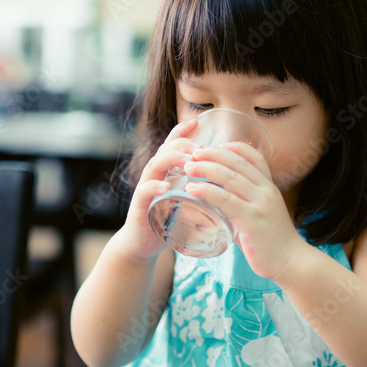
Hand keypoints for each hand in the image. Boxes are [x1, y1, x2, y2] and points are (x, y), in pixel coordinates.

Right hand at [118, 119, 199, 260]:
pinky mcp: (140, 205)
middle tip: (201, 149)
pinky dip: (154, 186)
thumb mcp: (185, 199)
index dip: (182, 131)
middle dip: (183, 144)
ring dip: (173, 160)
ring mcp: (146, 188)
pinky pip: (144, 190)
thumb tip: (227, 183)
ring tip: (189, 162)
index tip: (197, 122)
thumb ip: (199, 188)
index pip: (172, 143)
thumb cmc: (168, 220)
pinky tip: (166, 186)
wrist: (142, 244)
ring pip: (155, 163)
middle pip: (166, 148)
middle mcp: (154, 174)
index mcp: (166, 171)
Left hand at [182, 142, 306, 282]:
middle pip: (237, 163)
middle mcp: (266, 191)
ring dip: (206, 168)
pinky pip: (226, 200)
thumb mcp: (258, 215)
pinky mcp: (252, 220)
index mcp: (269, 187)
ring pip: (230, 177)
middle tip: (193, 152)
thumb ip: (240, 206)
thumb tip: (214, 205)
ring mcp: (260, 204)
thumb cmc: (270, 241)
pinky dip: (207, 191)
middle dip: (213, 154)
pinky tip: (192, 189)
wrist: (290, 262)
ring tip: (188, 166)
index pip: (254, 157)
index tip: (216, 145)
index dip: (234, 148)